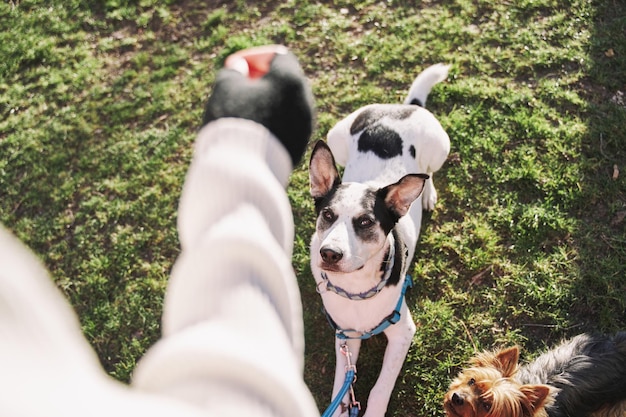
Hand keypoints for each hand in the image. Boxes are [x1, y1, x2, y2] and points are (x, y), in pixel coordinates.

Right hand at [202, 45, 314, 165]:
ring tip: (245, 114)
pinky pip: (288, 128)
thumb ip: (233, 71)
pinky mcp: (301, 147)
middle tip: (241, 89)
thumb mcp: (225, 87)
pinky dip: (274, 125)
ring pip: (289, 107)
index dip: (256, 58)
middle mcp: (305, 101)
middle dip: (264, 82)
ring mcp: (305, 126)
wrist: (244, 169)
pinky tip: (253, 133)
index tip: (238, 67)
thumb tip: (240, 69)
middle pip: (287, 82)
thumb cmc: (234, 121)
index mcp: (290, 79)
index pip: (278, 57)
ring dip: (270, 105)